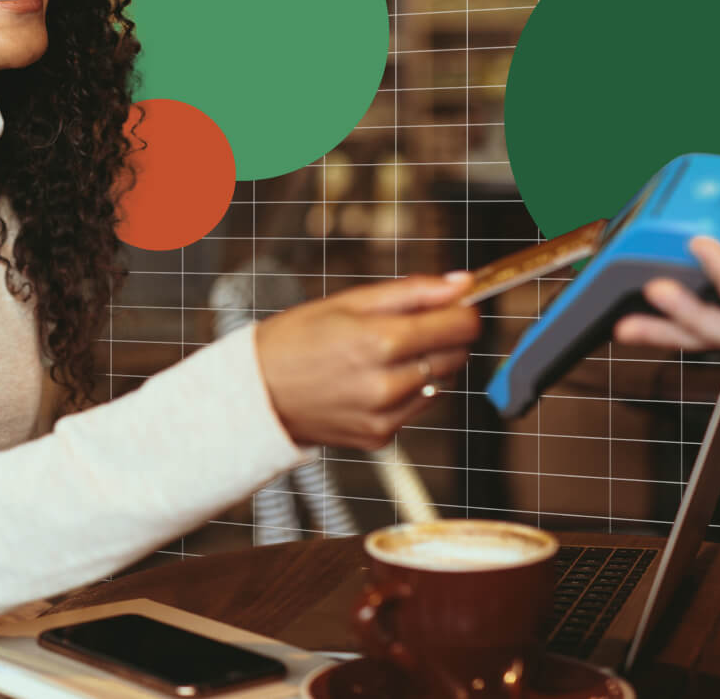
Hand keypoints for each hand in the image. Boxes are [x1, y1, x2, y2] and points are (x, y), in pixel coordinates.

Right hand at [255, 274, 479, 448]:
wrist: (256, 394)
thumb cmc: (294, 341)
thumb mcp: (348, 301)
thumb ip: (412, 291)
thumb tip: (461, 283)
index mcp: (380, 341)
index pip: (459, 326)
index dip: (464, 311)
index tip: (456, 305)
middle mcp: (388, 383)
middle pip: (457, 355)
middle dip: (445, 336)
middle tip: (414, 326)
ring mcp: (386, 415)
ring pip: (441, 382)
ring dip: (428, 364)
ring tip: (385, 355)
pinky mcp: (382, 437)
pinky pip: (419, 407)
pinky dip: (408, 391)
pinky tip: (374, 380)